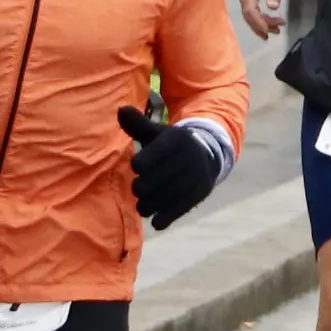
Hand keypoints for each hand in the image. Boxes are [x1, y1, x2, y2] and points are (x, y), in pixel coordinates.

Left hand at [119, 105, 222, 230]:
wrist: (209, 156)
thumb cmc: (173, 145)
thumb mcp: (159, 132)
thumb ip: (139, 124)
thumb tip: (120, 110)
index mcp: (175, 141)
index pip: (148, 159)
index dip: (140, 164)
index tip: (138, 166)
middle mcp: (187, 160)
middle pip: (150, 183)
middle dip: (140, 188)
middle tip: (138, 188)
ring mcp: (193, 179)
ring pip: (160, 199)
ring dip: (147, 205)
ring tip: (143, 204)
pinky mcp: (197, 196)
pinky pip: (175, 212)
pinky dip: (163, 219)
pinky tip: (156, 220)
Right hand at [239, 0, 289, 37]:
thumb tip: (273, 7)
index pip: (250, 9)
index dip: (258, 22)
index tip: (268, 30)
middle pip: (248, 15)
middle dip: (262, 25)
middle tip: (278, 30)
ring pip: (249, 16)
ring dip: (262, 25)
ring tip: (277, 29)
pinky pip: (251, 12)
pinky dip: (260, 20)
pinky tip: (270, 25)